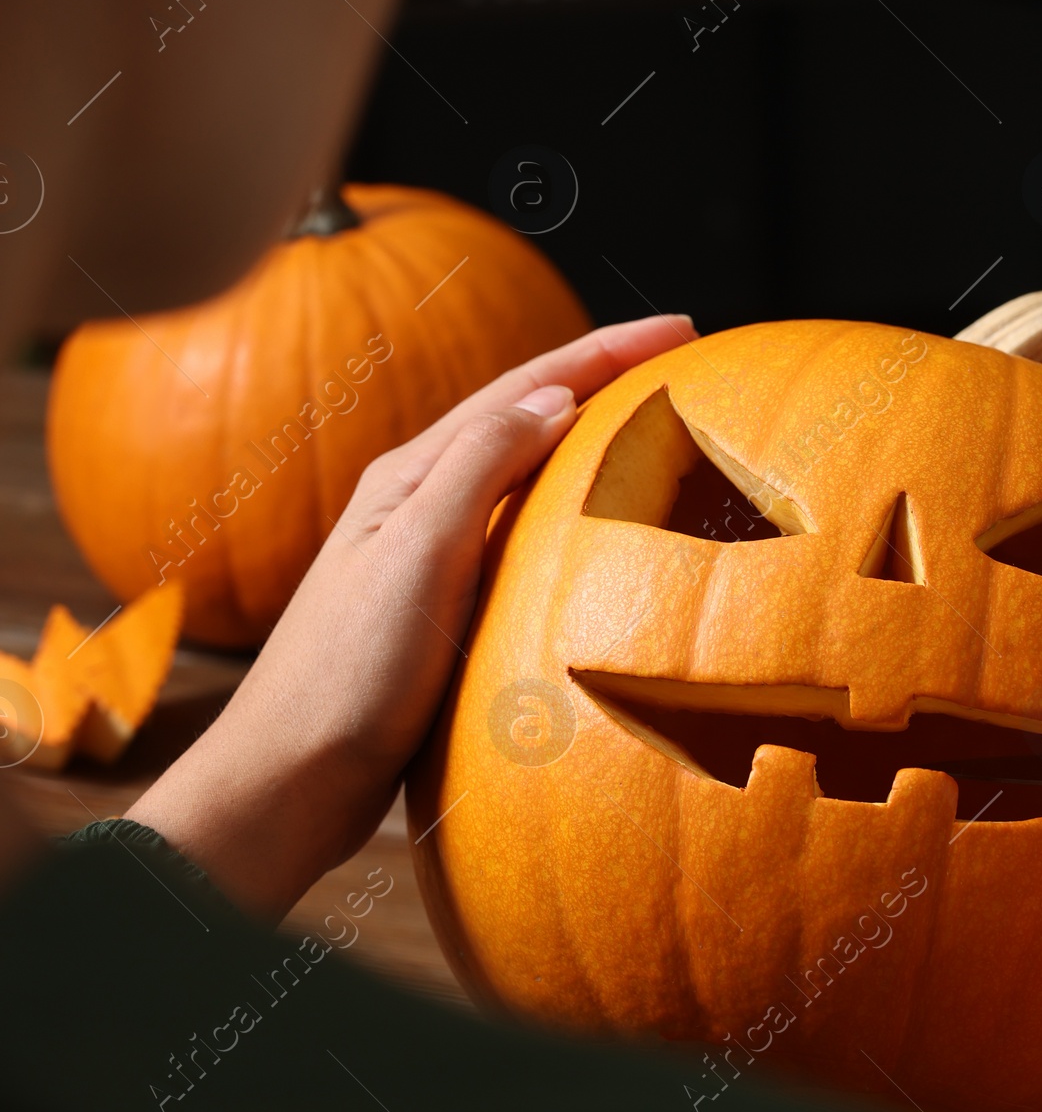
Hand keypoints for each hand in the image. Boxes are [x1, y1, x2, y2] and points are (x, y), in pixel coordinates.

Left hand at [126, 315, 692, 921]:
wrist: (287, 783)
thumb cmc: (347, 671)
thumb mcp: (417, 553)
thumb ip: (479, 468)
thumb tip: (554, 398)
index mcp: (410, 475)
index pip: (523, 389)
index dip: (604, 352)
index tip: (684, 328)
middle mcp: (418, 504)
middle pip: (525, 420)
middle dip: (603, 382)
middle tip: (683, 362)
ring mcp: (428, 560)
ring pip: (525, 482)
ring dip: (589, 445)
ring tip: (658, 433)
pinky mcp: (442, 617)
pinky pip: (523, 544)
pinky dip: (571, 519)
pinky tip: (602, 542)